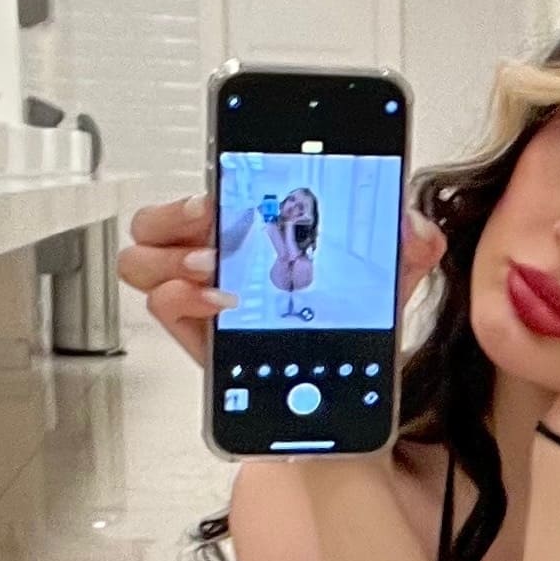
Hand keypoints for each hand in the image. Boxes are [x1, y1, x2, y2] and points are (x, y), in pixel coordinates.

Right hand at [118, 195, 445, 364]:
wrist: (352, 386)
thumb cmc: (355, 319)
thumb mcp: (390, 270)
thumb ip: (412, 240)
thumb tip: (415, 226)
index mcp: (257, 225)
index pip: (210, 185)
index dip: (206, 175)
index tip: (222, 185)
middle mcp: (222, 256)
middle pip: (157, 219)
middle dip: (174, 214)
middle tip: (211, 224)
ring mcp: (205, 295)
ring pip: (144, 259)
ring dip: (171, 257)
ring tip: (214, 269)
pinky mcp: (201, 336)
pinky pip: (163, 305)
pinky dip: (181, 297)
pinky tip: (219, 301)